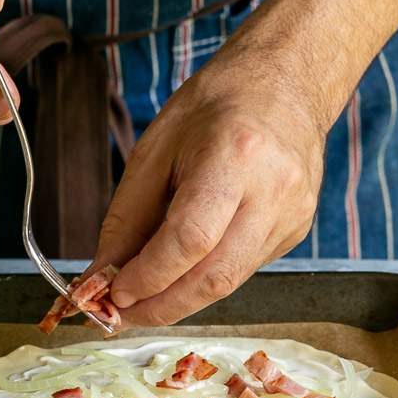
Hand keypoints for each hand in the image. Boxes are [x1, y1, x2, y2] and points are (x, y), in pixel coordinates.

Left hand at [92, 36, 326, 326]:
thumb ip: (127, 218)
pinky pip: (241, 270)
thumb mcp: (155, 149)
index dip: (148, 277)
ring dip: (179, 301)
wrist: (287, 82)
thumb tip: (102, 275)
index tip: (113, 293)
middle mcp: (273, 191)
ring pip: (229, 283)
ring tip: (141, 300)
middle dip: (162, 306)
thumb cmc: (217, 105)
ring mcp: (292, 215)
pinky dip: (203, 281)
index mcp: (235, 156)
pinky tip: (180, 273)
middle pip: (215, 276)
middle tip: (121, 315)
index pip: (189, 239)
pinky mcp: (295, 231)